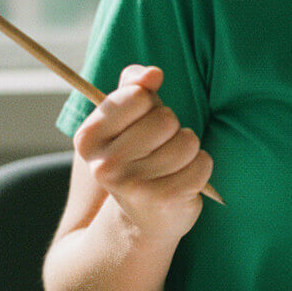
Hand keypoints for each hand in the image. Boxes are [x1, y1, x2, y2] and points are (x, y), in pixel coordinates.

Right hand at [73, 64, 213, 243]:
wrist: (143, 217)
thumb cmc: (138, 155)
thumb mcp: (127, 119)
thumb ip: (134, 86)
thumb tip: (153, 73)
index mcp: (88, 138)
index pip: (137, 96)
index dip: (150, 105)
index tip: (142, 123)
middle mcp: (104, 164)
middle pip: (165, 118)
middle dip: (172, 128)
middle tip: (160, 147)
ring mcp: (133, 185)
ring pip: (187, 140)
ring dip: (189, 148)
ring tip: (173, 163)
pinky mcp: (165, 199)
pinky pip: (203, 163)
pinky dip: (201, 167)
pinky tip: (185, 178)